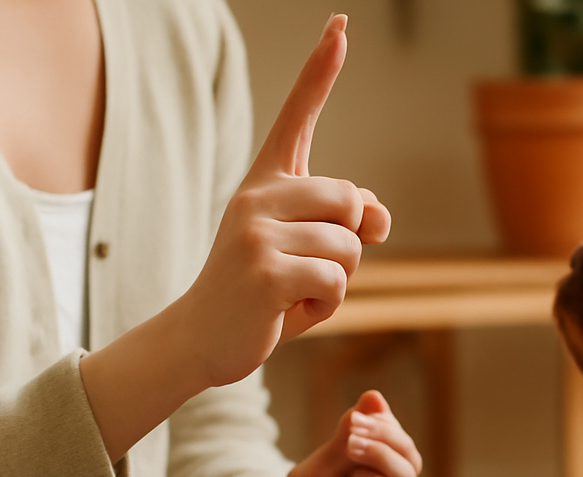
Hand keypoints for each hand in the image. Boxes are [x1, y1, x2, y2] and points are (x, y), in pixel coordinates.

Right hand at [77, 14, 390, 461]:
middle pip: (352, 201)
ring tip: (294, 292)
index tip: (340, 24)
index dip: (321, 70)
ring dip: (337, 282)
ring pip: (349, 249)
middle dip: (350, 244)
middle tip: (309, 268)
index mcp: (266, 183)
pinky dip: (325, 306)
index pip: (297, 117)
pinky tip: (289, 310)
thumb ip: (347, 226)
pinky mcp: (265, 271)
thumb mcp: (309, 253)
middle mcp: (257, 196)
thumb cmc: (262, 293)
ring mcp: (256, 232)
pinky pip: (335, 282)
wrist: (203, 338)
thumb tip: (379, 216)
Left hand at [233, 390, 422, 476]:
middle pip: (410, 472)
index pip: (407, 449)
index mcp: (396, 474)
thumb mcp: (329, 455)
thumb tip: (374, 396)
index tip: (356, 419)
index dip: (387, 431)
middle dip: (382, 451)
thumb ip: (352, 431)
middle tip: (351, 439)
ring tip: (348, 472)